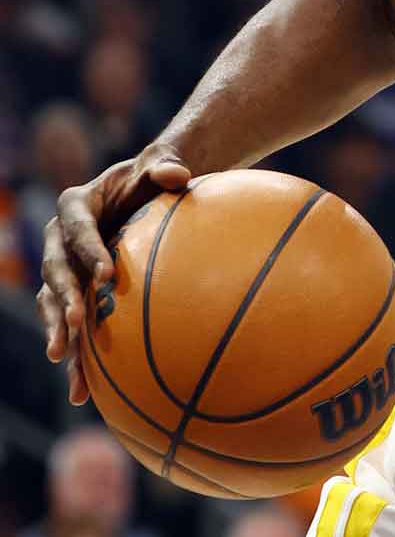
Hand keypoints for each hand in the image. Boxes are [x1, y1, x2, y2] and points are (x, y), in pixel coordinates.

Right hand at [37, 143, 190, 404]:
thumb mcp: (158, 167)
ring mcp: (62, 266)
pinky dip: (76, 353)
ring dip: (57, 329)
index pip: (79, 229)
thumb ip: (164, 167)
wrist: (141, 192)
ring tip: (63, 358)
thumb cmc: (153, 178)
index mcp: (75, 206)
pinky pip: (68, 322)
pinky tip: (83, 390)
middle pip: (56, 270)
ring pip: (53, 301)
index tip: (107, 275)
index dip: (89, 251)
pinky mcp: (71, 290)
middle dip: (62, 297)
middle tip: (74, 321)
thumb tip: (179, 174)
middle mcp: (59, 237)